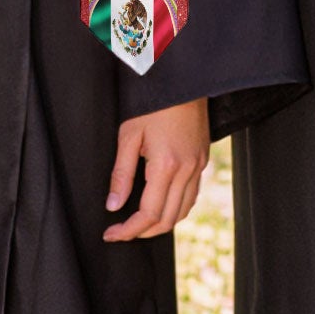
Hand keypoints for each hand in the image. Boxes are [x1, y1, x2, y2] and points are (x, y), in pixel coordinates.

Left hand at [103, 97, 209, 241]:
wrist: (183, 80)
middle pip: (167, 219)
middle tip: (121, 231)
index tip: (111, 234)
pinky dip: (176, 208)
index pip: (148, 214)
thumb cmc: (153, 103)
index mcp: (166, 165)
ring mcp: (198, 165)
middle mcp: (187, 169)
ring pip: (183, 210)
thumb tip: (113, 205)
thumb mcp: (129, 135)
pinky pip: (192, 195)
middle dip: (143, 232)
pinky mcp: (203, 159)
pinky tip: (161, 204)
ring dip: (161, 223)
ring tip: (139, 223)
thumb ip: (121, 174)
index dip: (128, 231)